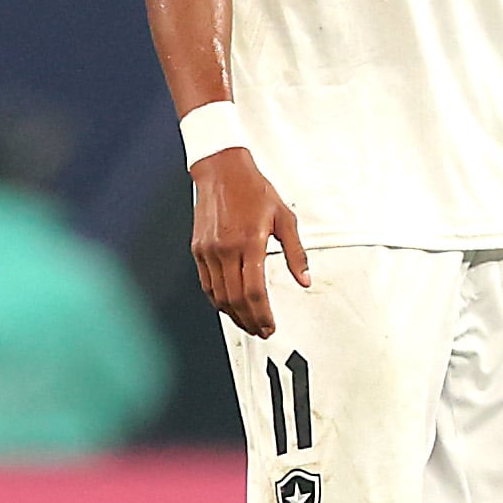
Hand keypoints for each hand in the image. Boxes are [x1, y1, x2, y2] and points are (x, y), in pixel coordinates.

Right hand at [191, 148, 309, 337]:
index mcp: (249, 242)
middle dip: (250, 320)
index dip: (262, 314)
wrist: (222, 171)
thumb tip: (304, 280)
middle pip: (235, 299)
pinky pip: (206, 284)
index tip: (270, 326)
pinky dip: (218, 300)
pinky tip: (229, 306)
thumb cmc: (254, 191)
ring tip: (248, 323)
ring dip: (234, 314)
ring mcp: (208, 251)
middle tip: (261, 331)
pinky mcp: (198, 250)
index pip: (254, 291)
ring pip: (218, 295)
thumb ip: (295, 253)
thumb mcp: (285, 218)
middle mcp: (225, 250)